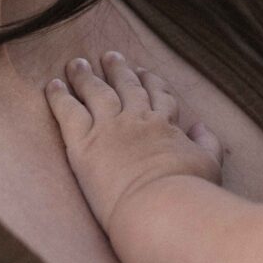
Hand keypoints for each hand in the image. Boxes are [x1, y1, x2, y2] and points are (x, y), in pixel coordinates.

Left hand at [45, 51, 223, 230]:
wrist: (159, 206)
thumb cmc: (189, 192)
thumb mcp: (209, 164)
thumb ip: (208, 142)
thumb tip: (200, 126)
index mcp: (165, 125)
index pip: (158, 95)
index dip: (150, 81)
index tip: (143, 71)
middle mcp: (136, 120)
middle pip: (125, 87)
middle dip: (117, 70)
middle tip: (109, 56)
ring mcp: (109, 129)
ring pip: (95, 92)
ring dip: (85, 76)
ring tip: (76, 63)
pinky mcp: (84, 144)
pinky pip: (67, 112)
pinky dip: (58, 96)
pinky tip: (52, 85)